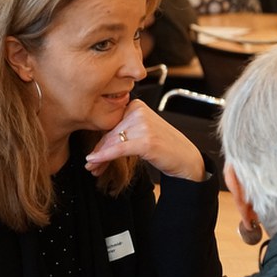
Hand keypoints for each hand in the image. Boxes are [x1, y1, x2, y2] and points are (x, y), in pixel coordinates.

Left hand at [84, 99, 205, 181]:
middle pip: (110, 134)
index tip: (93, 156)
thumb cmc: (165, 146)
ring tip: (94, 169)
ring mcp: (144, 125)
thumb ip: (123, 131)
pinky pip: (119, 148)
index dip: (100, 142)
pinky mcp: (146, 140)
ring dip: (100, 158)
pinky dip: (104, 156)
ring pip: (112, 142)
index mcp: (138, 106)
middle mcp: (140, 112)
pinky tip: (94, 162)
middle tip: (91, 167)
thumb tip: (97, 145)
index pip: (111, 124)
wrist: (186, 158)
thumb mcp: (142, 132)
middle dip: (99, 152)